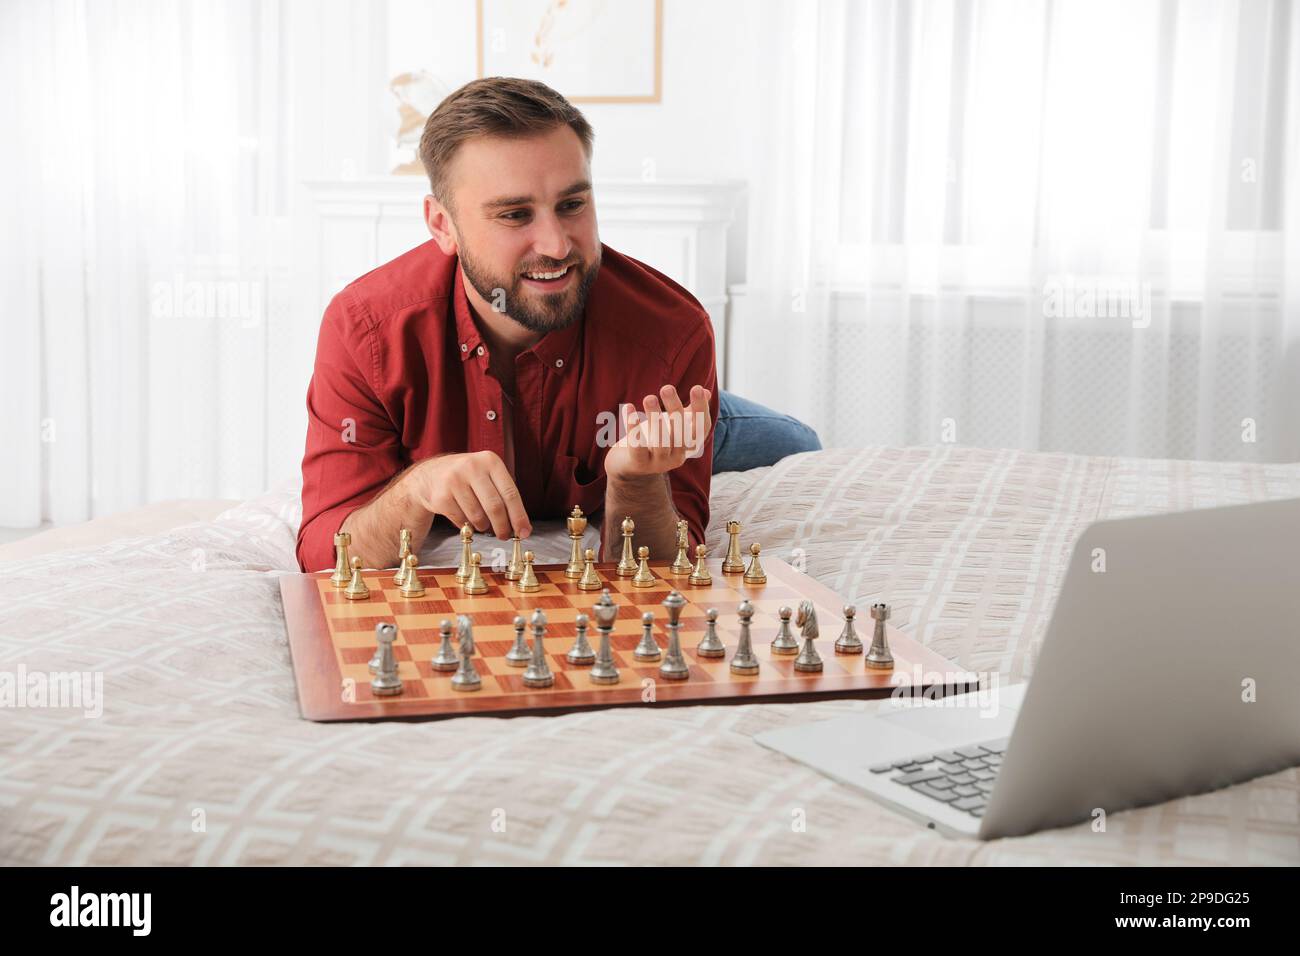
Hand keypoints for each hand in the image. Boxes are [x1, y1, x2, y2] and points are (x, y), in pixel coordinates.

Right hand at [412, 451, 531, 539]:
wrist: (429, 475)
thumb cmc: (467, 478)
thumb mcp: (487, 475)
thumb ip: (504, 496)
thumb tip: (522, 527)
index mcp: (490, 460)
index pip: (510, 493)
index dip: (519, 516)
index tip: (524, 532)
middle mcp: (472, 467)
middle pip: (495, 507)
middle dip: (503, 527)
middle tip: (504, 536)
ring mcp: (454, 481)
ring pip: (478, 517)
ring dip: (483, 526)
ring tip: (481, 522)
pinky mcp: (441, 496)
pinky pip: (462, 521)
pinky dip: (467, 525)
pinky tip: (465, 517)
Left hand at [604, 384, 712, 481]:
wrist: (629, 467)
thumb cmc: (654, 439)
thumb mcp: (673, 425)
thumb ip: (689, 411)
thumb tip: (706, 391)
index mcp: (689, 446)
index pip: (702, 428)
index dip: (701, 409)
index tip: (697, 388)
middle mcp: (678, 457)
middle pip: (681, 433)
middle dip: (674, 408)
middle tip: (666, 388)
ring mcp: (659, 463)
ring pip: (661, 442)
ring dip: (655, 418)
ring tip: (649, 398)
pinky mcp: (640, 464)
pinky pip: (638, 447)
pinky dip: (633, 427)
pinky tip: (629, 408)